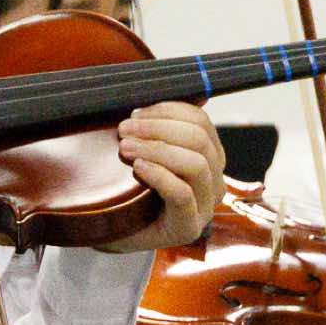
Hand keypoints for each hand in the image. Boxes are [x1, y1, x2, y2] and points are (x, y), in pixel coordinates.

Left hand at [97, 102, 227, 250]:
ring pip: (196, 165)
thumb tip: (177, 92)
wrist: (111, 232)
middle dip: (159, 129)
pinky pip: (182, 194)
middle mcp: (214, 181)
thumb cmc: (127, 189)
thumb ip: (157, 126)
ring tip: (126, 147)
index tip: (135, 112)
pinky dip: (159, 175)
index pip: (201, 122)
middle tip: (124, 129)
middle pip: (200, 140)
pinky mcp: (188, 227)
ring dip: (157, 149)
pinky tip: (138, 167)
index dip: (168, 111)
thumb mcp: (142, 150)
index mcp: (208, 157)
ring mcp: (205, 206)